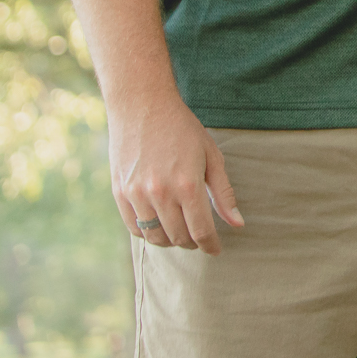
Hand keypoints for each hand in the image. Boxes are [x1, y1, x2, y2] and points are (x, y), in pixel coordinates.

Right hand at [108, 90, 243, 254]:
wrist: (143, 107)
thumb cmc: (183, 130)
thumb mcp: (212, 156)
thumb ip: (224, 193)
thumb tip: (237, 224)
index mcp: (187, 185)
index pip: (201, 230)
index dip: (211, 245)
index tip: (216, 250)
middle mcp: (160, 194)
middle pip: (178, 237)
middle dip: (193, 242)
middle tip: (200, 237)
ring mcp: (136, 195)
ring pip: (155, 237)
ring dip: (170, 241)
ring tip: (181, 233)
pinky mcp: (119, 193)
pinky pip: (134, 228)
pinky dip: (148, 233)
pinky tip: (160, 225)